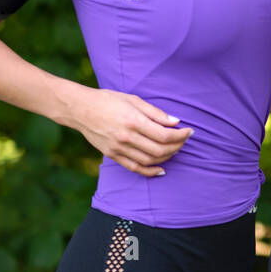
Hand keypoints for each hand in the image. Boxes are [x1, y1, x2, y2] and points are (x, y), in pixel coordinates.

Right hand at [73, 88, 193, 176]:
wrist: (80, 109)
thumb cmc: (109, 100)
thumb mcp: (134, 100)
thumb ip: (155, 113)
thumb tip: (175, 122)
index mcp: (133, 121)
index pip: (164, 135)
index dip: (181, 135)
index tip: (190, 131)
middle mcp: (126, 137)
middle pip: (159, 150)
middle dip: (177, 146)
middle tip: (184, 140)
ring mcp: (119, 148)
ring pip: (149, 161)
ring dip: (166, 158)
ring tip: (175, 150)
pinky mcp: (112, 155)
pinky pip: (135, 168)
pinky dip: (150, 171)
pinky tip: (161, 170)